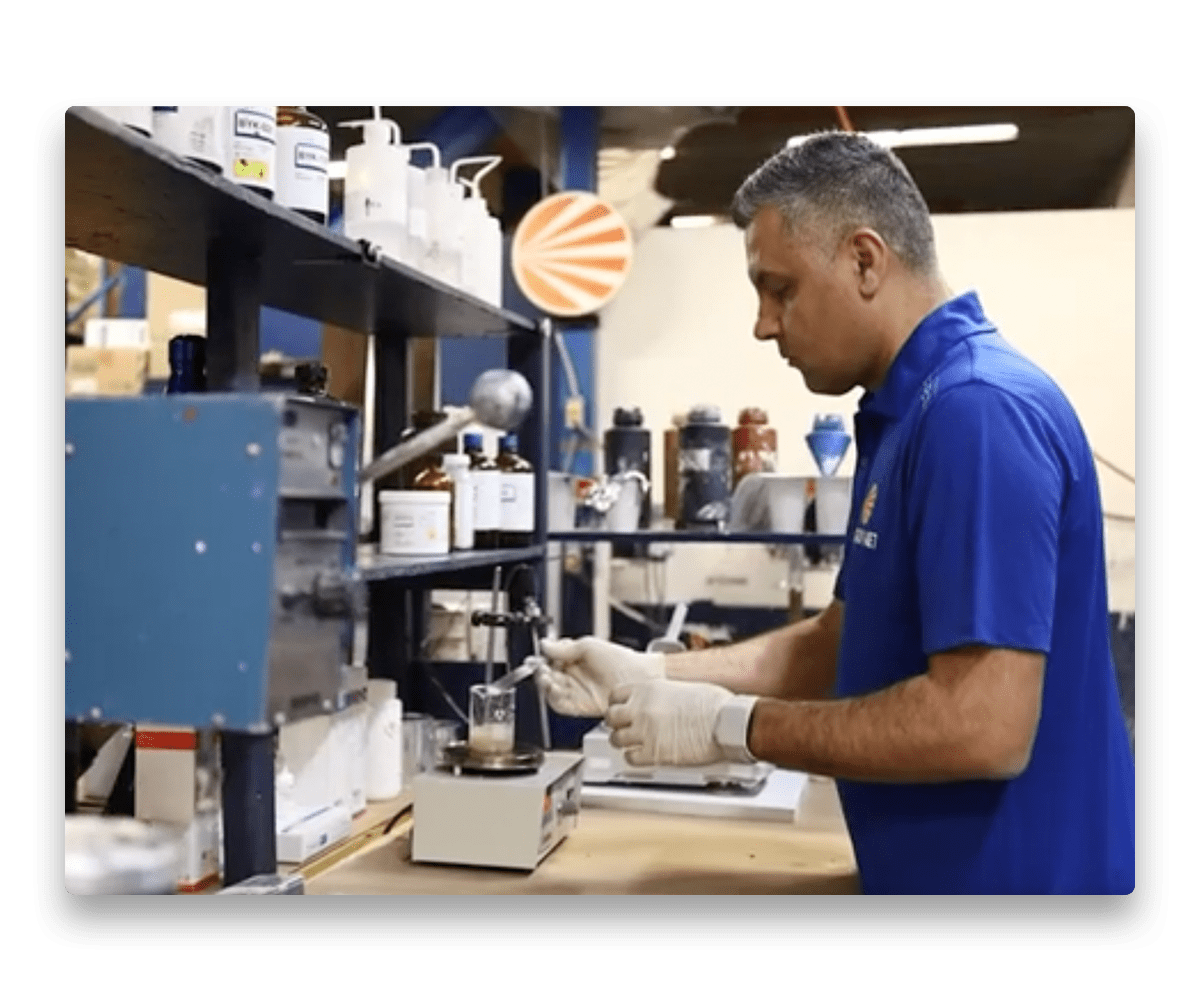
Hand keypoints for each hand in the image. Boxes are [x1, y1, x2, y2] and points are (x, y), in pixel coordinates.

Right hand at [536, 637, 665, 716]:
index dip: (545, 660)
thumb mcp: (588, 646)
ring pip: (553, 692)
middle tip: (543, 670)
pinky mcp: (582, 706)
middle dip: (543, 674)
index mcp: (577, 659)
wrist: (638, 678)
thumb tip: (545, 645)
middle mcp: (577, 676)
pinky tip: (555, 690)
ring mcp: (579, 692)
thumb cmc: (621, 660)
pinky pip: (562, 705)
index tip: (541, 658)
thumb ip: (565, 648)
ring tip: (549, 679)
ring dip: (547, 686)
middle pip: (550, 678)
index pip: (553, 661)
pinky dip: (555, 698)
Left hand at [605, 679, 733, 767]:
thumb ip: (663, 694)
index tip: (622, 709)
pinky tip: (644, 756)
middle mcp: (642, 708)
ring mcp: (645, 731)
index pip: (616, 695)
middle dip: (616, 724)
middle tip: (624, 728)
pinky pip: (630, 758)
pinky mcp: (654, 753)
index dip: (618, 704)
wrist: (727, 723)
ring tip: (633, 744)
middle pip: (611, 717)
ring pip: (616, 739)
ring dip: (623, 743)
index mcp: (650, 689)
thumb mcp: (682, 688)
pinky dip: (634, 758)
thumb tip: (660, 701)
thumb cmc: (715, 705)